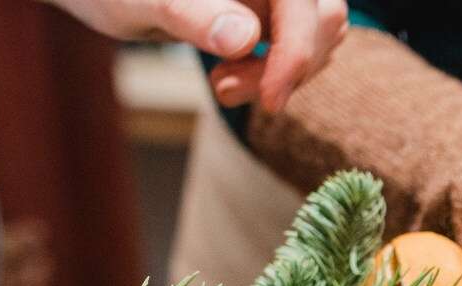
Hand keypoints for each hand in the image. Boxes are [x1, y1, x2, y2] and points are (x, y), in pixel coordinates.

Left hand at [41, 0, 348, 109]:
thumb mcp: (138, 3)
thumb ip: (190, 14)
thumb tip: (244, 36)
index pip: (303, 1)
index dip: (296, 50)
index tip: (270, 100)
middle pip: (324, 15)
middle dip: (290, 64)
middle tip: (225, 90)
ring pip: (318, 32)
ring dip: (283, 72)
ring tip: (222, 84)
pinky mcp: (269, 6)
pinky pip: (300, 41)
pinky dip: (276, 69)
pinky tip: (232, 74)